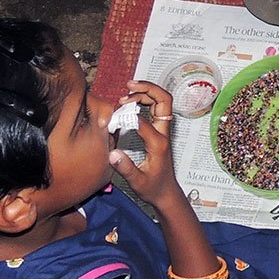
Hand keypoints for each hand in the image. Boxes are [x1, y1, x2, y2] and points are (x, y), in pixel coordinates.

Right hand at [109, 81, 183, 207]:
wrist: (166, 192)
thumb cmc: (153, 188)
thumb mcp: (137, 182)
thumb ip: (125, 168)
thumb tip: (113, 153)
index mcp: (158, 144)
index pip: (144, 121)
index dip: (127, 118)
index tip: (112, 121)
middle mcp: (163, 133)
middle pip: (164, 101)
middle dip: (148, 90)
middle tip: (129, 86)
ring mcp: (163, 131)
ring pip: (162, 102)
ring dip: (146, 93)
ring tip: (127, 92)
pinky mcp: (160, 131)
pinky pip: (157, 109)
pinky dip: (146, 100)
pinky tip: (131, 101)